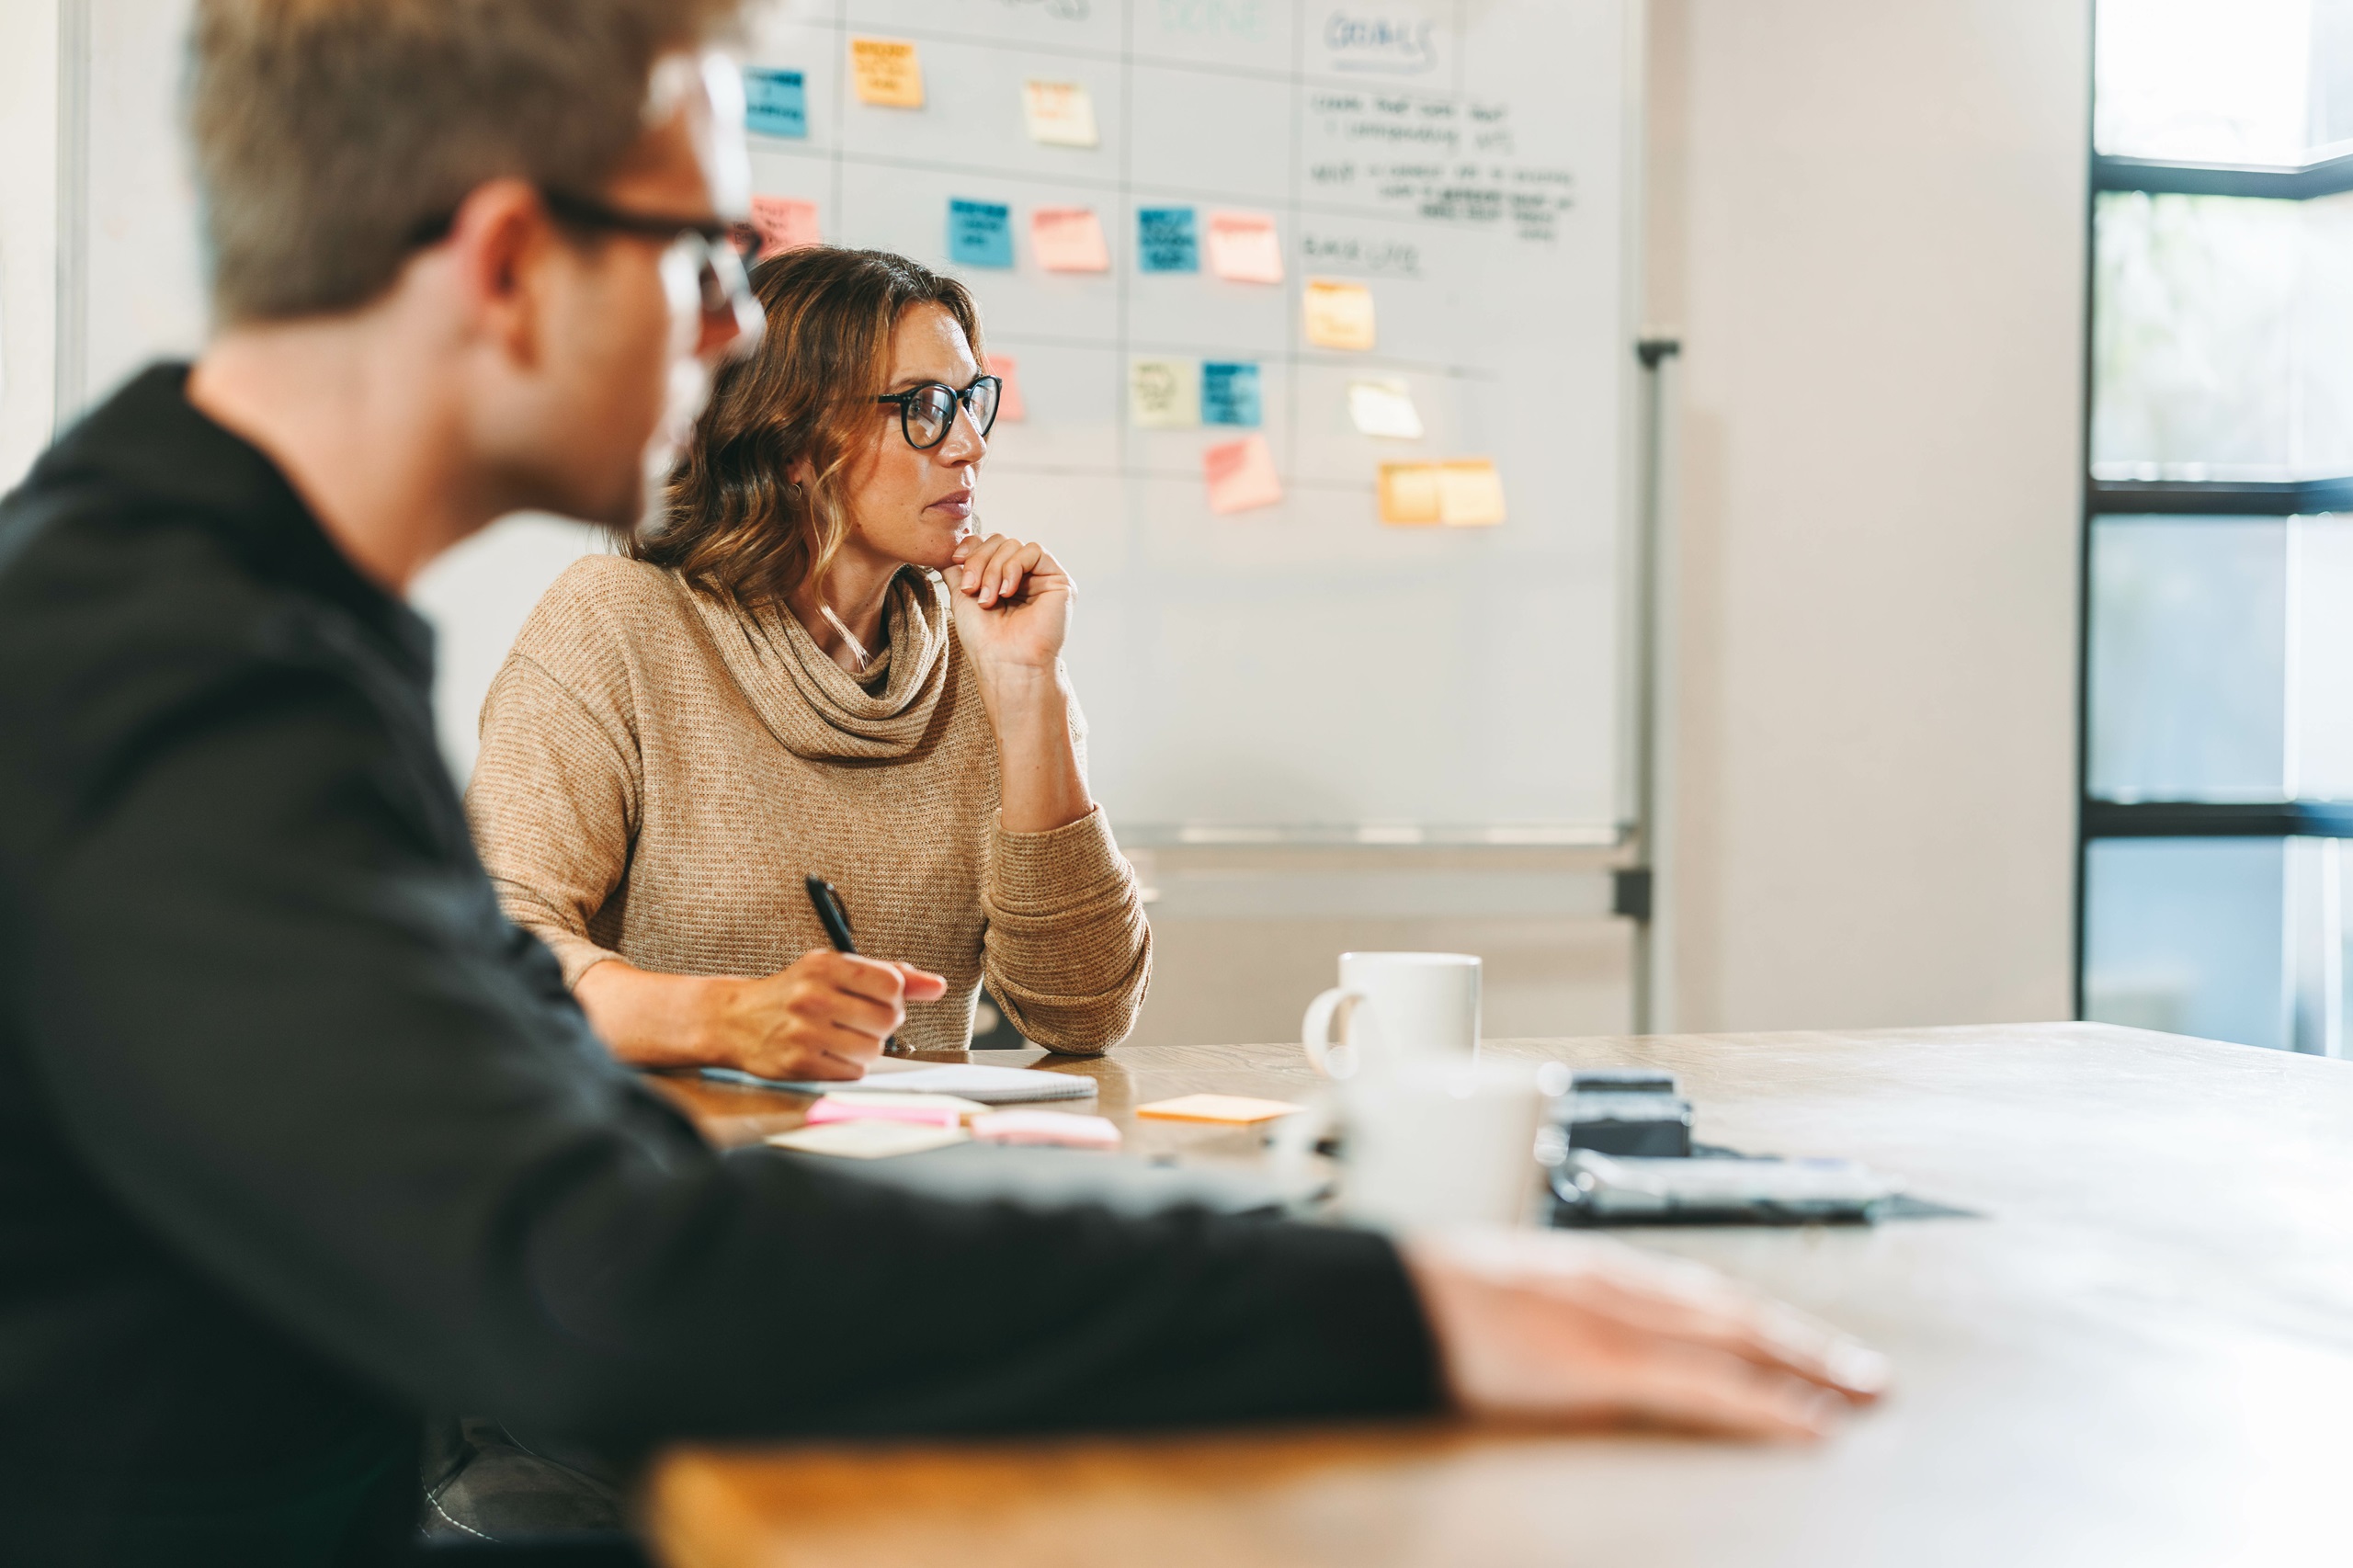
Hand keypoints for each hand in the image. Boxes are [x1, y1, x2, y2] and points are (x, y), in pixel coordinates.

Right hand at [702, 951, 948, 1080]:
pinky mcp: (799, 1064)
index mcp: (826, 966)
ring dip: (867, 1047)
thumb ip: (890, 974)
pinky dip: (850, 1065)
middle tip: (857, 1019)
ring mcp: (805, 1033)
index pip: (891, 984)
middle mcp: (813, 997)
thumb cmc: (796, 992)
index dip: (893, 996)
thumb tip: (937, 986)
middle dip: (882, 1023)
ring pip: (874, 1049)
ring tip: (842, 1036)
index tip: (877, 998)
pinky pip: (854, 1072)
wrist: (736, 1020)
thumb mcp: (836, 970)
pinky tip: (829, 1052)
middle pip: (888, 1019)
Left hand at [945, 533, 1070, 675]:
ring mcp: (1042, 578)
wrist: (1005, 664)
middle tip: (971, 589)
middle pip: (999, 541)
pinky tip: (1007, 591)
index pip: (989, 544)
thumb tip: (947, 549)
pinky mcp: (1059, 581)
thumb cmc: (984, 639)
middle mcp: (1024, 576)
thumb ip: (958, 570)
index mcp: (1003, 579)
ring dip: (994, 569)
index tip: (956, 560)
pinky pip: (1034, 551)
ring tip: (988, 599)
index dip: (972, 546)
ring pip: (1013, 545)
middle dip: (979, 560)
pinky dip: (1013, 567)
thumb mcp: (962, 597)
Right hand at [1401, 1228, 1888, 1439]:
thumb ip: (1540, 1316)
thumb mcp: (1493, 1299)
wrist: (1378, 1299)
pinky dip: (1765, 1406)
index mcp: (1587, 1271)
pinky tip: (1806, 1427)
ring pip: (1737, 1340)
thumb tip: (1556, 1342)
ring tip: (1858, 1395)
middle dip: (1804, 1342)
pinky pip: (1706, 1389)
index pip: (1695, 1292)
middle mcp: (1614, 1284)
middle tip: (1866, 1375)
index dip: (1758, 1318)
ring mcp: (1613, 1322)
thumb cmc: (1419, 1304)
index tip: (1803, 1340)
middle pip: (1733, 1310)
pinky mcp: (1605, 1365)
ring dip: (1806, 1367)